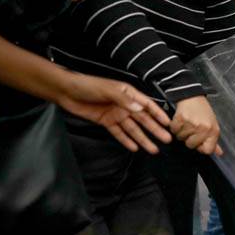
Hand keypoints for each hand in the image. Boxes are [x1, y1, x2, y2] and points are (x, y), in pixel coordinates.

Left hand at [55, 73, 171, 153]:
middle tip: (166, 139)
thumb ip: (123, 99)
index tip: (168, 123)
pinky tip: (135, 148)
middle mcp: (124, 105)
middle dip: (155, 130)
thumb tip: (138, 109)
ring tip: (153, 149)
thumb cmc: (87, 85)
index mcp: (128, 93)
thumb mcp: (107, 89)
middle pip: (143, 120)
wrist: (66, 91)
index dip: (158, 114)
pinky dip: (126, 140)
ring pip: (133, 129)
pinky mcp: (106, 122)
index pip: (147, 105)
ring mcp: (116, 114)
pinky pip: (119, 133)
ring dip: (143, 139)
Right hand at [171, 95, 222, 155]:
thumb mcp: (212, 125)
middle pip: (191, 145)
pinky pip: (174, 130)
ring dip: (181, 132)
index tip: (199, 141)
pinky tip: (181, 120)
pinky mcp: (180, 119)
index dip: (200, 147)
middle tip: (192, 129)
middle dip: (189, 139)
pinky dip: (175, 126)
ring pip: (181, 138)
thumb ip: (214, 141)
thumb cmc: (203, 112)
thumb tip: (219, 153)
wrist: (193, 97)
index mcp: (213, 131)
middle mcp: (203, 128)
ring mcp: (191, 124)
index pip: (207, 150)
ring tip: (187, 123)